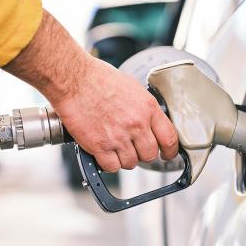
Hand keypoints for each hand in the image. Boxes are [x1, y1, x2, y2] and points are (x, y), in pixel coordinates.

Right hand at [55, 57, 177, 170]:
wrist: (74, 80)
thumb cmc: (98, 79)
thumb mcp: (132, 87)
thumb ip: (144, 108)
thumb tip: (149, 122)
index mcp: (148, 108)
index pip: (169, 138)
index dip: (170, 151)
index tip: (167, 155)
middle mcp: (136, 124)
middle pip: (150, 155)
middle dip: (142, 154)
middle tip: (133, 148)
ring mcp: (118, 137)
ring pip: (131, 163)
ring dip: (124, 159)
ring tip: (115, 146)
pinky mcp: (100, 146)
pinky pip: (111, 167)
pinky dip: (108, 163)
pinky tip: (104, 153)